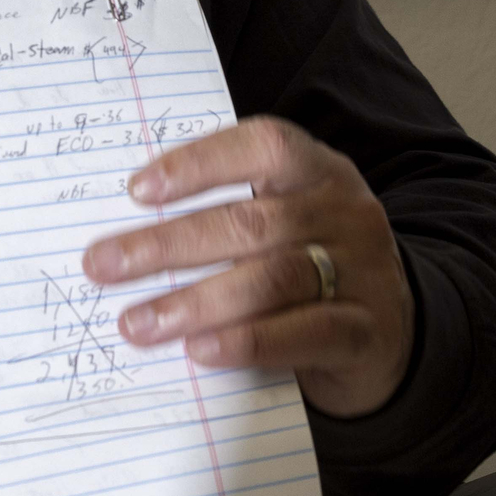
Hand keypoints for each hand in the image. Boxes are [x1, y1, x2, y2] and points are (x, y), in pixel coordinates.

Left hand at [80, 117, 413, 417]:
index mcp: (318, 171)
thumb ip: (227, 221)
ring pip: (273, 277)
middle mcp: (344, 212)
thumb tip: (126, 241)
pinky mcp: (366, 331)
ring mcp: (362, 271)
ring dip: (196, 300)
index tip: (137, 189)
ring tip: (139, 323)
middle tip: (103, 266)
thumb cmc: (310, 271)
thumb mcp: (283, 228)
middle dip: (168, 244)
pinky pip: (304, 332)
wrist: (393, 334)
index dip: (199, 163)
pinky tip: (200, 350)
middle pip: (252, 221)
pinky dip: (247, 342)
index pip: (264, 145)